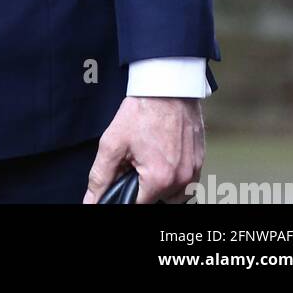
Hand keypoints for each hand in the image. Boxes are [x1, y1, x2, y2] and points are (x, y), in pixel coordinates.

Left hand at [83, 96, 203, 203]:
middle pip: (158, 202)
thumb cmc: (142, 111)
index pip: (138, 206)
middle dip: (143, 190)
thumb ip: (100, 176)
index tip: (123, 180)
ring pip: (175, 197)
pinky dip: (175, 179)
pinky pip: (188, 184)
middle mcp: (181, 180)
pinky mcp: (200, 162)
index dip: (125, 195)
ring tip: (148, 165)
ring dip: (161, 188)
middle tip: (134, 167)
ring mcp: (193, 172)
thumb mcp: (113, 142)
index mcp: (159, 179)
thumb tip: (92, 200)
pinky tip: (163, 162)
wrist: (167, 86)